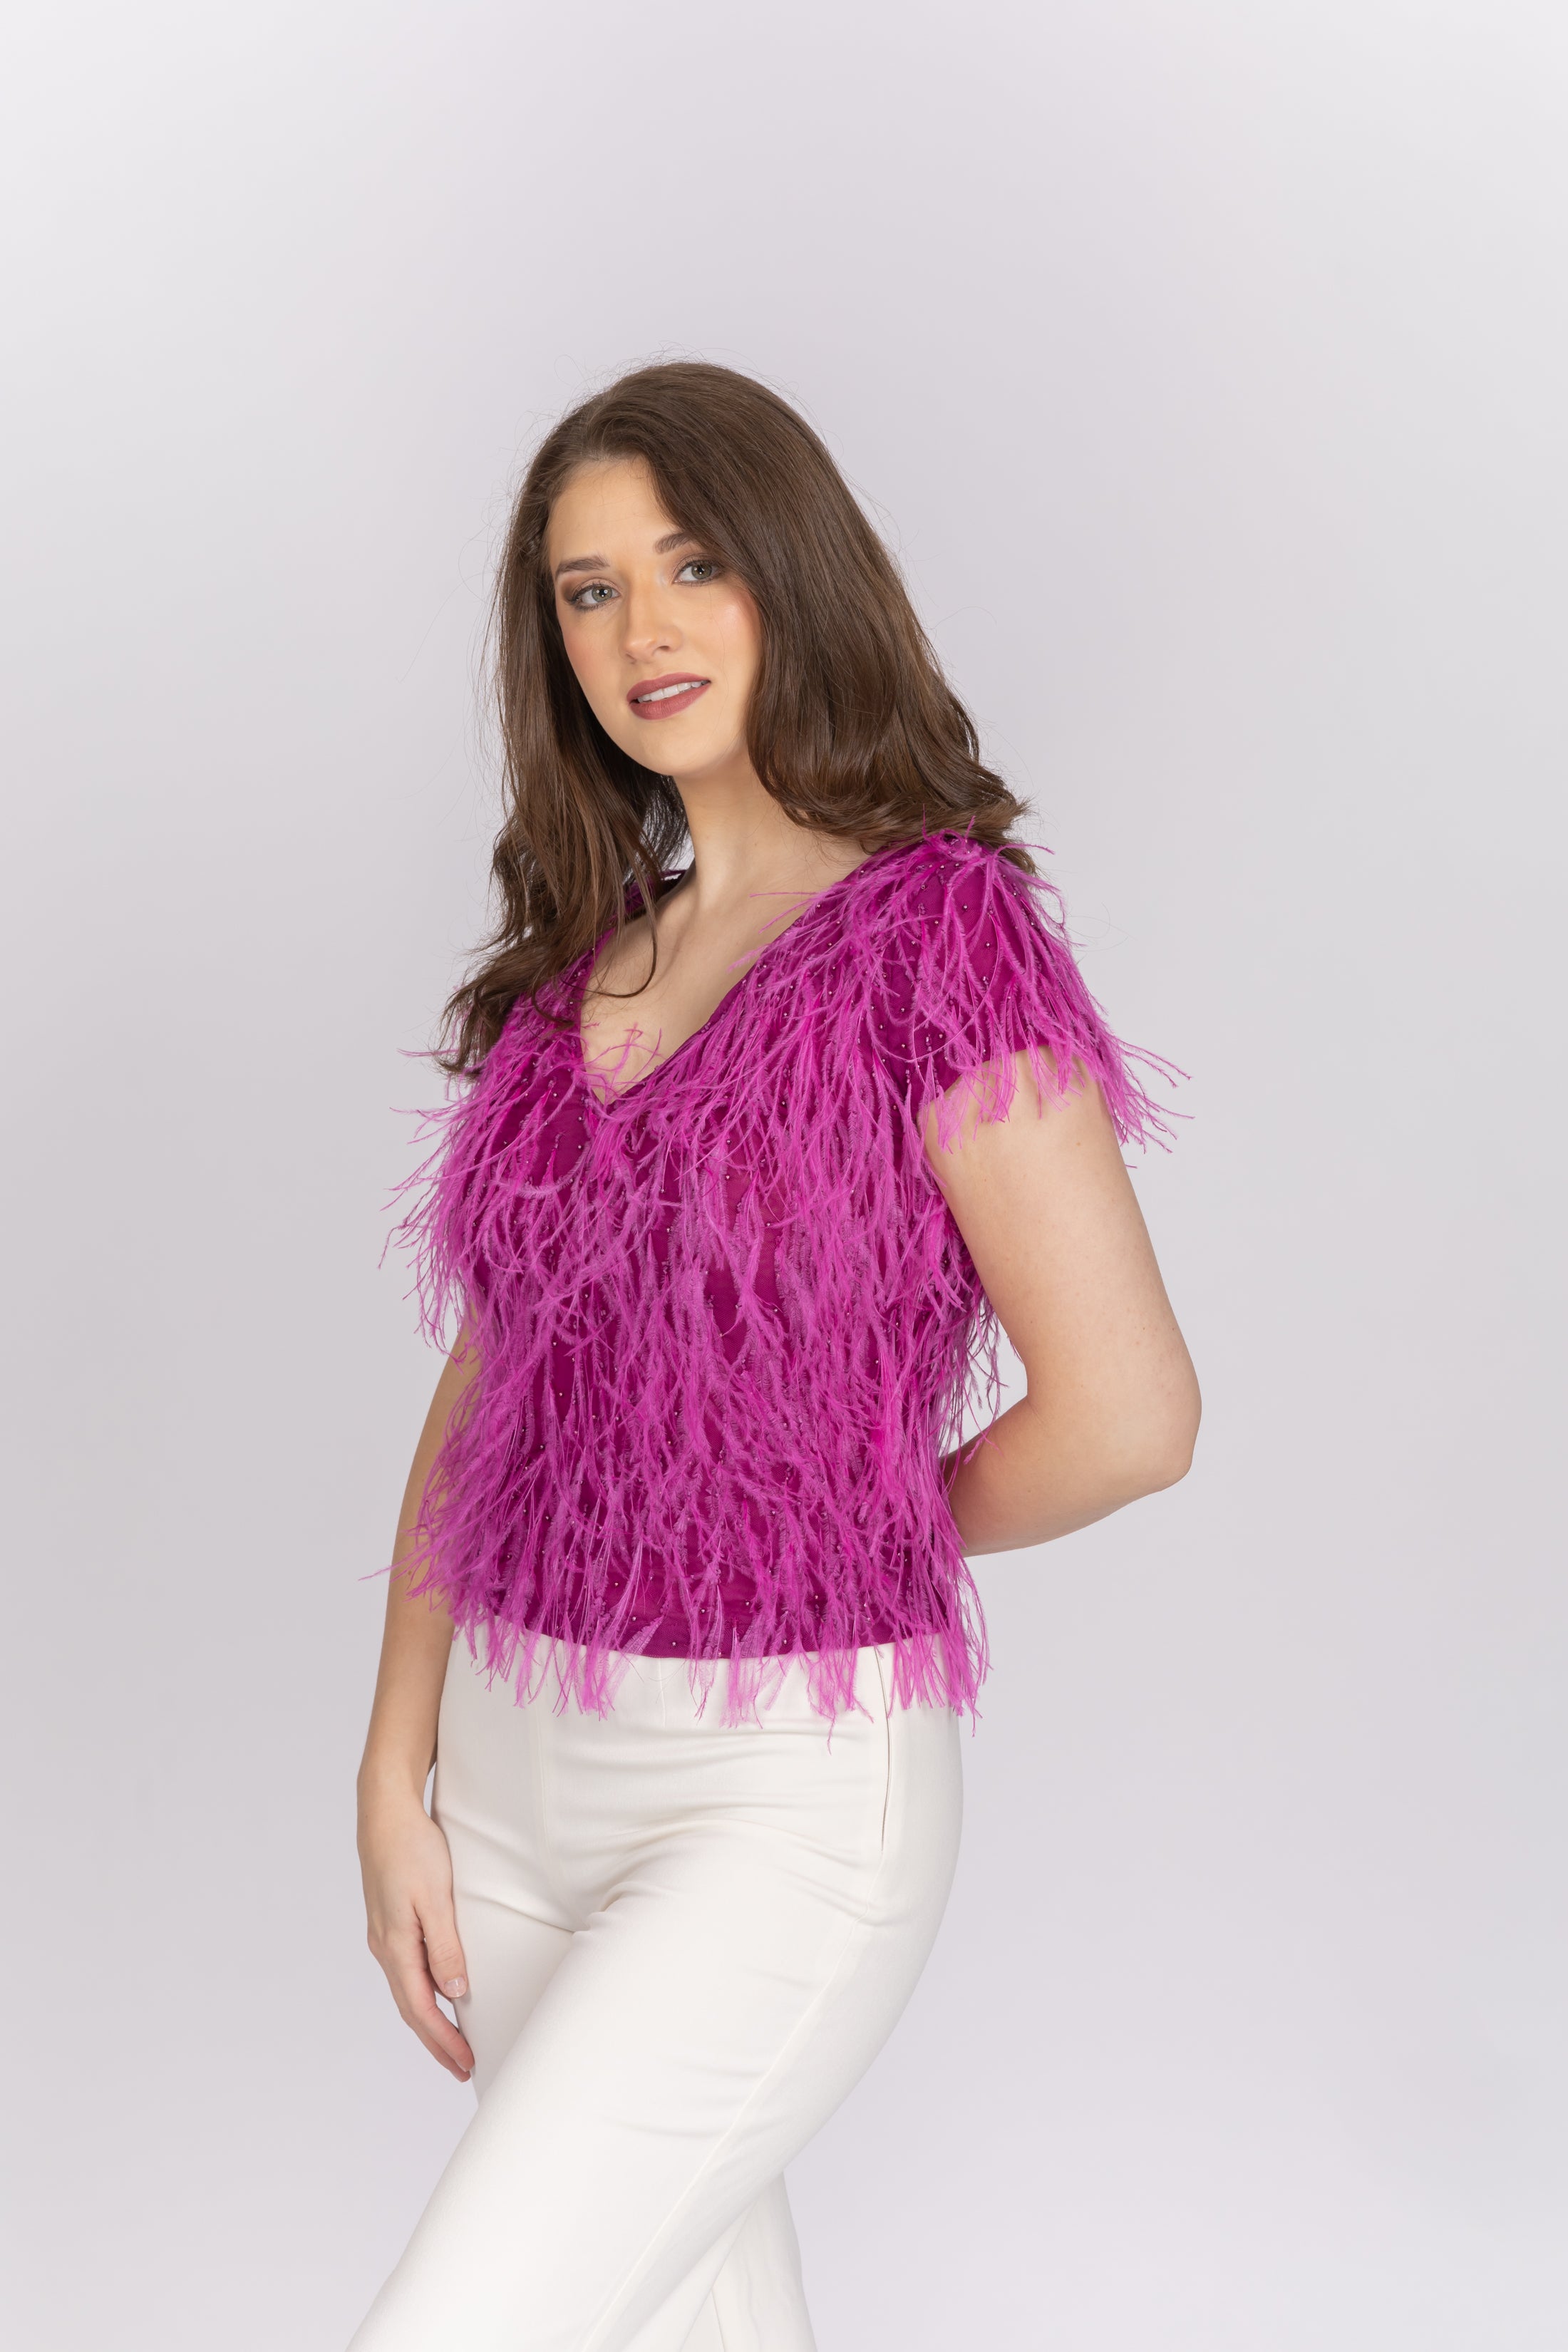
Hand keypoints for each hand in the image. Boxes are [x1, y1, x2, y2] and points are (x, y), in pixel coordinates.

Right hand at [357, 1788, 474, 2081]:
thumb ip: (444, 1945)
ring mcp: (385, 1935)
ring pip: (408, 1990)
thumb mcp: (435, 1898)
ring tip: (453, 2042)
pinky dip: (423, 1993)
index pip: (420, 2009)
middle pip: (411, 2008)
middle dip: (437, 2042)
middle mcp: (385, 1947)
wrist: (385, 1812)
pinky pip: (407, 1970)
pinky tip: (439, 1993)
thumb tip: (454, 1991)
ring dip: (429, 2020)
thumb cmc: (412, 1849)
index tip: (465, 2064)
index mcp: (395, 1947)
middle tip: (463, 2068)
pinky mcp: (390, 1922)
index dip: (443, 2040)